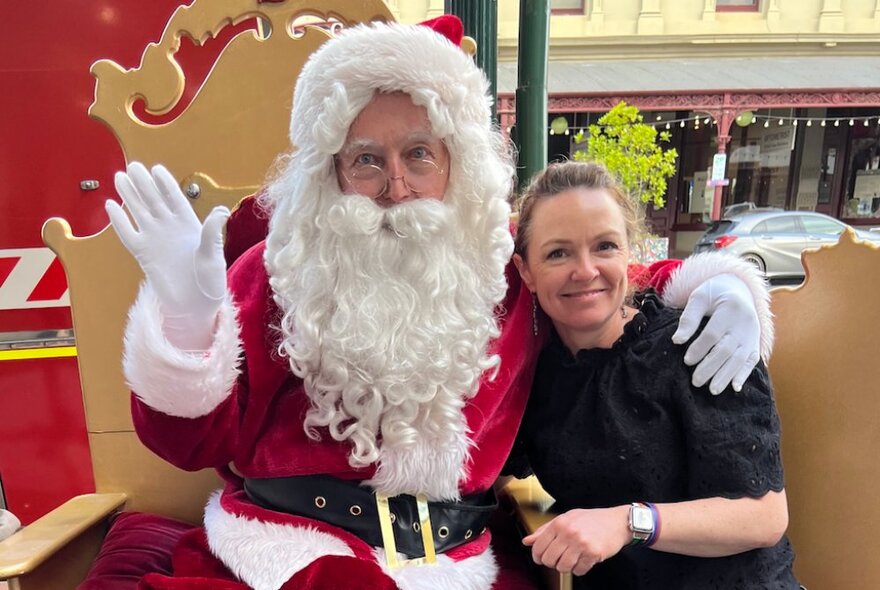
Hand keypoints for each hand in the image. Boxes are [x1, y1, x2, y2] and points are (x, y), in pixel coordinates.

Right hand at [105, 162, 229, 348]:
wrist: (195, 305)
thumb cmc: (209, 281)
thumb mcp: (214, 256)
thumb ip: (212, 232)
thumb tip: (221, 210)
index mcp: (189, 225)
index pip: (175, 199)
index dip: (165, 184)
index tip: (156, 169)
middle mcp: (170, 229)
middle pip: (154, 200)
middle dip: (144, 183)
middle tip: (132, 166)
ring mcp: (155, 240)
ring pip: (139, 212)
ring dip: (130, 196)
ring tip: (120, 177)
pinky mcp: (143, 254)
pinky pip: (128, 234)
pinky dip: (119, 221)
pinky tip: (110, 206)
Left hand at [522, 506, 628, 575]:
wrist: (617, 521)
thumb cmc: (591, 519)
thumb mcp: (566, 518)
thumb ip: (545, 530)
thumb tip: (527, 541)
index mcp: (559, 523)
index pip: (539, 546)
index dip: (538, 556)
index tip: (541, 558)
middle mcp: (568, 532)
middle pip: (549, 559)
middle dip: (552, 563)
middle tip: (560, 558)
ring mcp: (581, 543)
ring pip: (563, 567)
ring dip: (566, 567)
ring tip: (573, 558)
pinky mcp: (593, 553)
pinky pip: (579, 570)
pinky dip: (579, 569)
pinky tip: (583, 560)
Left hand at [672, 273, 760, 394]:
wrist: (739, 289)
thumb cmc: (714, 294)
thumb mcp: (699, 297)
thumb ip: (689, 317)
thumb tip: (677, 340)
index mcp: (731, 308)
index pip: (713, 333)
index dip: (700, 348)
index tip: (687, 361)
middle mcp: (745, 323)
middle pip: (727, 349)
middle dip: (711, 367)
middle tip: (696, 382)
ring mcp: (752, 335)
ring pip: (740, 358)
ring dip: (726, 376)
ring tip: (713, 390)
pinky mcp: (755, 343)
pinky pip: (753, 360)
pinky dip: (745, 375)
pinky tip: (736, 388)